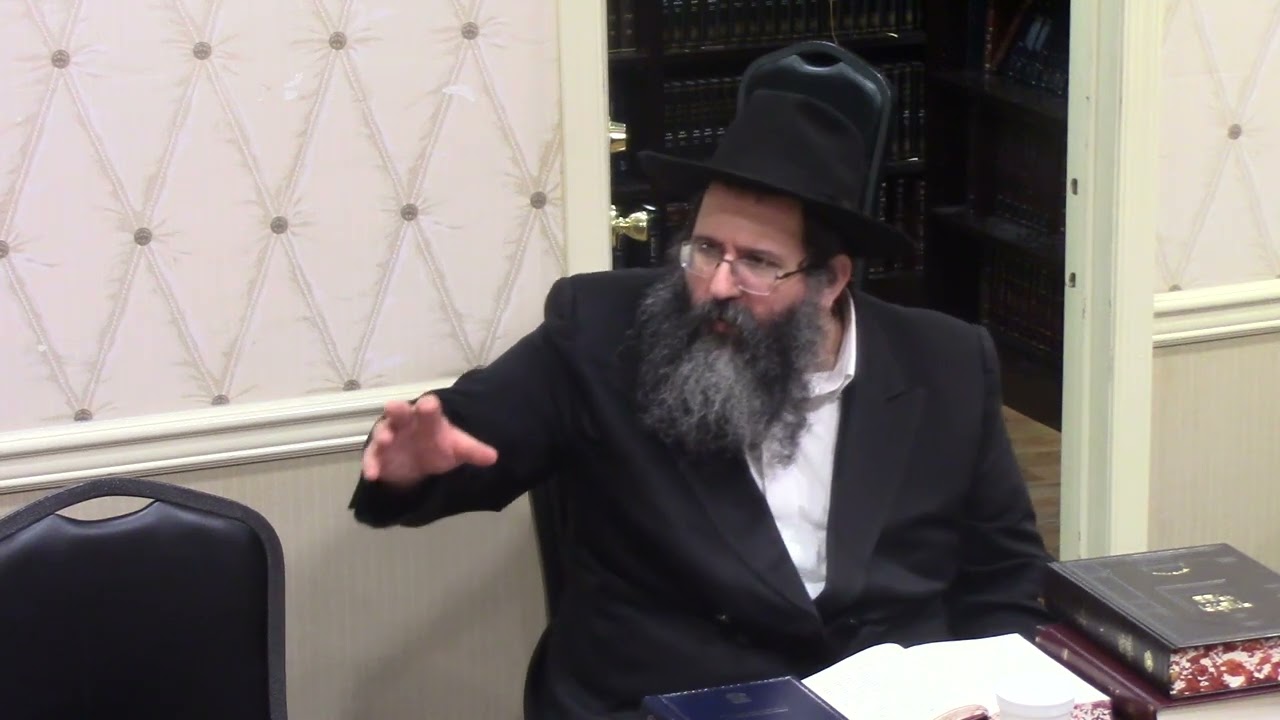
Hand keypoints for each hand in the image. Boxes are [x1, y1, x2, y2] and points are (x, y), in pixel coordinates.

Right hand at [360, 394, 497, 487]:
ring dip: (383, 435)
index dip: (429, 406)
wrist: (419, 464)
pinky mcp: (379, 455)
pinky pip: (372, 458)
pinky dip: (371, 465)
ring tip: (384, 440)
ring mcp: (390, 438)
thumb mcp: (457, 449)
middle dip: (398, 410)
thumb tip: (493, 457)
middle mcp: (406, 423)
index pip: (430, 409)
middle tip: (394, 406)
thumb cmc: (438, 447)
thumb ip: (473, 451)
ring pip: (383, 432)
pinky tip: (372, 474)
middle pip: (401, 413)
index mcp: (428, 419)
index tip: (429, 405)